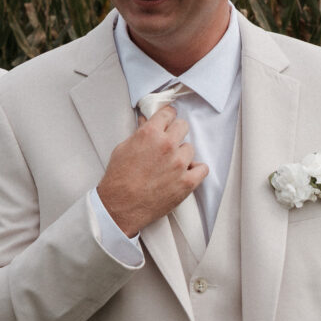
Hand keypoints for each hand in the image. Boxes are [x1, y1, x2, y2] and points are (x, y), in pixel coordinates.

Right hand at [96, 110, 208, 240]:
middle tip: (169, 143)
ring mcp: (179, 164)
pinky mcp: (187, 182)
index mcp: (150, 133)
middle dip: (176, 133)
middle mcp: (167, 145)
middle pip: (183, 126)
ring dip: (182, 154)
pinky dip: (196, 170)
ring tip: (170, 165)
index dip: (167, 118)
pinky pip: (202, 168)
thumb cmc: (118, 180)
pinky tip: (186, 173)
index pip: (168, 113)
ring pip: (190, 149)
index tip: (168, 122)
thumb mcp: (123, 148)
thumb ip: (139, 133)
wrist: (120, 207)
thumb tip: (146, 123)